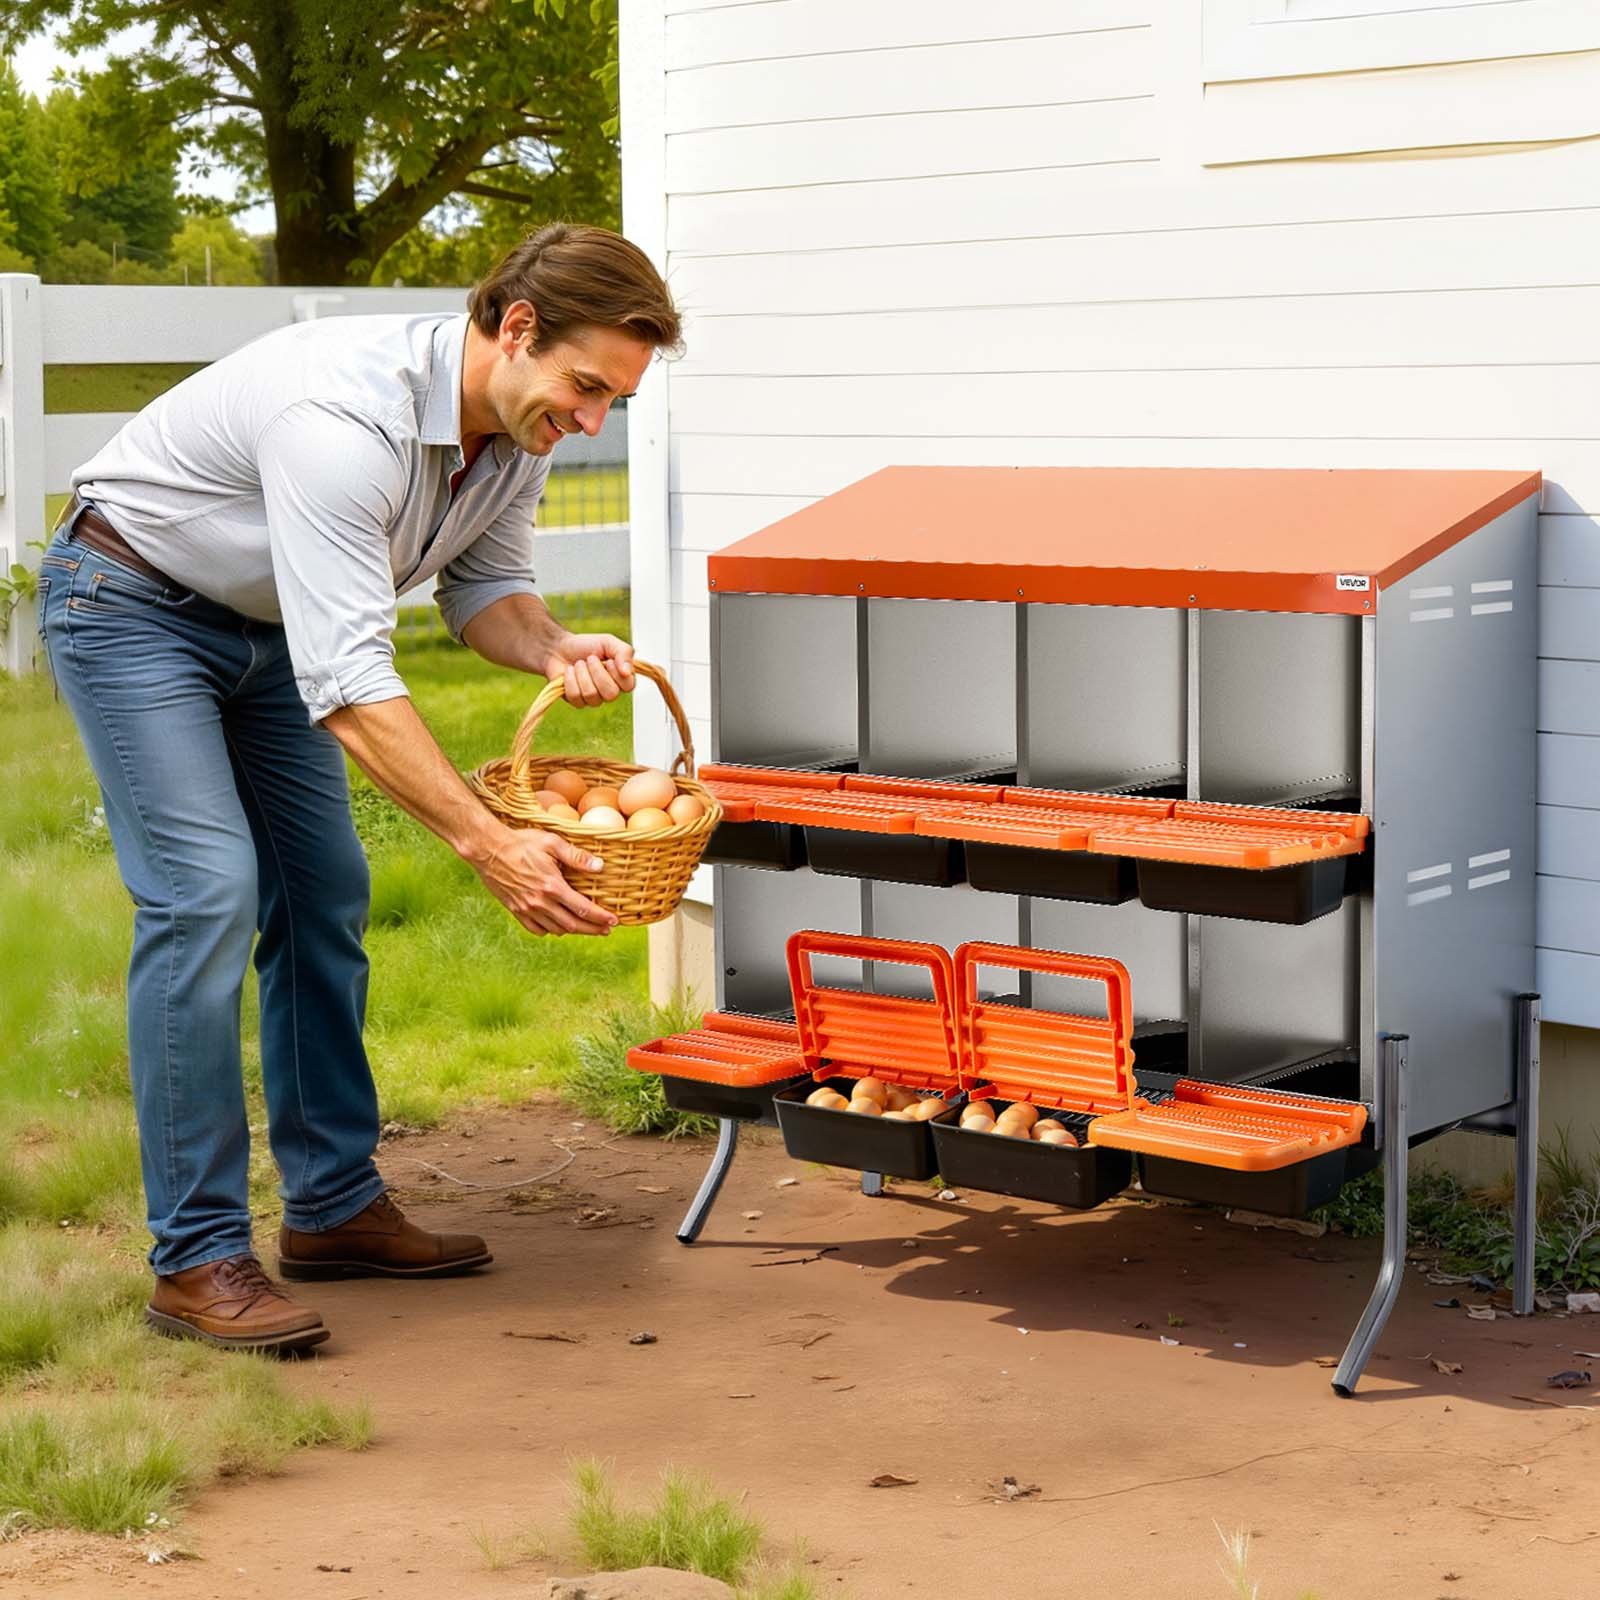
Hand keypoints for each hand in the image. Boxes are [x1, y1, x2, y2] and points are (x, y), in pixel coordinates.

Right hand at [472, 825, 617, 936]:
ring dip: (574, 931)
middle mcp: (540, 902)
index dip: (601, 917)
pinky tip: (559, 927)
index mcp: (552, 886)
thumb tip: (600, 866)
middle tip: (607, 930)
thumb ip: (577, 856)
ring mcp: (527, 909)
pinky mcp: (515, 910)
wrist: (488, 850)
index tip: (614, 921)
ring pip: (556, 929)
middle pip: (573, 924)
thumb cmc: (521, 842)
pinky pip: (537, 929)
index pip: (583, 909)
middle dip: (593, 929)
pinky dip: (551, 931)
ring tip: (587, 928)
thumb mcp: (551, 842)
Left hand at [542, 632, 635, 707]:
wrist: (559, 648)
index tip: (609, 660)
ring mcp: (594, 698)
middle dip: (596, 672)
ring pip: (591, 695)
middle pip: (610, 694)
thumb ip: (624, 652)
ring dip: (582, 674)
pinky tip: (569, 672)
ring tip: (578, 664)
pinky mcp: (577, 701)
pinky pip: (576, 697)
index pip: (629, 686)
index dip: (617, 674)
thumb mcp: (608, 642)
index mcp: (620, 677)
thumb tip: (627, 672)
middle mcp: (609, 690)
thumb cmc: (586, 645)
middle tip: (589, 658)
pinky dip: (570, 680)